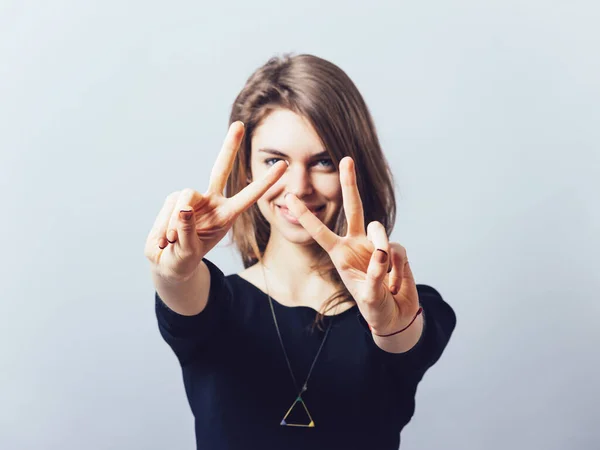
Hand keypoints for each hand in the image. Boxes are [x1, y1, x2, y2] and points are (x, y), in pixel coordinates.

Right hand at [144, 121, 287, 281]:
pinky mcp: (174, 200)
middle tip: (239, 125)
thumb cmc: (184, 258)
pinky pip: (169, 207)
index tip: (283, 164)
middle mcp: (212, 202)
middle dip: (229, 147)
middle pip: (220, 169)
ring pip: (184, 199)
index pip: (249, 195)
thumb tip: (183, 208)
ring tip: (172, 243)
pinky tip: (164, 239)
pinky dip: (164, 225)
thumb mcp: (189, 251)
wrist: (168, 262)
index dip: (265, 181)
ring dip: (175, 224)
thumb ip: (188, 231)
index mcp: (227, 215)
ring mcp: (193, 200)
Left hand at [283, 156, 419, 333]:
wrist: (394, 315)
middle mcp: (357, 243)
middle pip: (354, 208)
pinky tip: (396, 280)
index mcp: (341, 254)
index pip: (320, 231)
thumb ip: (374, 275)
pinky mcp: (396, 251)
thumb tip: (383, 253)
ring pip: (380, 230)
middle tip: (346, 160)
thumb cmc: (373, 306)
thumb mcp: (368, 296)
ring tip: (384, 273)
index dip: (306, 215)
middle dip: (350, 183)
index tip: (290, 197)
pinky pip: (398, 250)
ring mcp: (377, 245)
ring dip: (382, 249)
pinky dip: (399, 267)